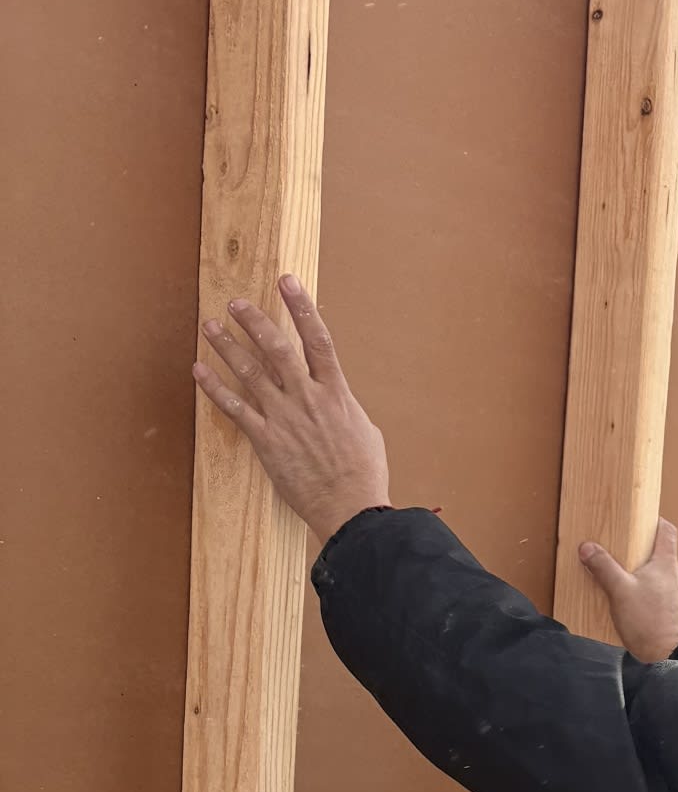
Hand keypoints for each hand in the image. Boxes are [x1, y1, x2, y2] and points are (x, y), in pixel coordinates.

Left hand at [194, 276, 389, 547]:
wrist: (351, 508)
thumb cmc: (364, 474)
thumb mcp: (364, 430)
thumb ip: (344, 406)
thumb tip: (335, 396)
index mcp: (336, 393)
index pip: (317, 339)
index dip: (301, 306)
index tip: (287, 282)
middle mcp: (307, 398)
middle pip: (276, 347)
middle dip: (254, 320)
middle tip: (236, 303)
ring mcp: (284, 417)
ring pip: (249, 371)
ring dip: (227, 345)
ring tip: (210, 326)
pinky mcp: (266, 440)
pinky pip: (234, 408)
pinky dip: (214, 388)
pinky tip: (199, 371)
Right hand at [579, 519, 677, 662]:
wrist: (665, 658)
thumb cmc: (648, 622)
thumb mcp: (619, 590)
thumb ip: (603, 567)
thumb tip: (588, 547)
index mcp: (666, 565)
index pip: (668, 532)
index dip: (657, 522)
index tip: (644, 518)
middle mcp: (675, 579)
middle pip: (663, 555)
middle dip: (644, 551)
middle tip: (624, 550)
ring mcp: (677, 599)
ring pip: (661, 578)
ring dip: (645, 575)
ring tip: (625, 578)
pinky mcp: (672, 615)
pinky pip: (660, 597)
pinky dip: (647, 594)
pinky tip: (633, 603)